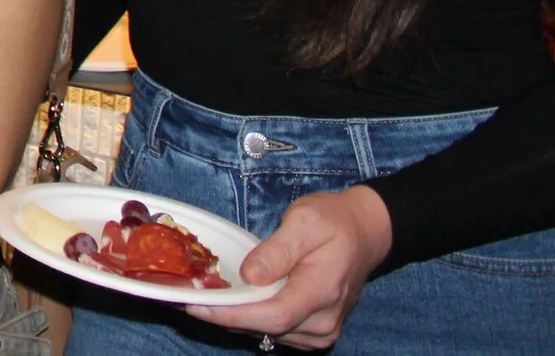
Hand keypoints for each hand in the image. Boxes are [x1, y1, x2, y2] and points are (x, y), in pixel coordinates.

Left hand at [190, 186, 392, 349]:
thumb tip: (250, 275)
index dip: (233, 314)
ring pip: (268, 333)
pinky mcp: (314, 331)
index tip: (197, 305)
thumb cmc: (334, 221)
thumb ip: (278, 250)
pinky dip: (251, 319)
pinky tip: (232, 300)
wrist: (365, 232)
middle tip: (189, 297)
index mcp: (323, 291)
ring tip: (205, 296)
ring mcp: (321, 331)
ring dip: (236, 318)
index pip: (273, 316)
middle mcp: (324, 321)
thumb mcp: (305, 220)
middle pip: (267, 328)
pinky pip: (276, 331)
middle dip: (225, 315)